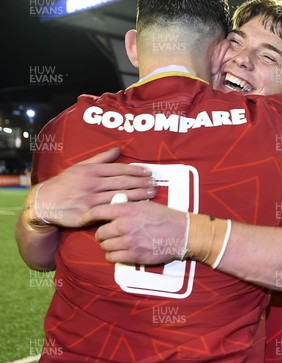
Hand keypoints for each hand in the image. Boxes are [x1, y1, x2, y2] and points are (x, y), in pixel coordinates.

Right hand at [35, 148, 156, 226]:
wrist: (45, 201)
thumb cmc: (65, 183)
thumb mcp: (80, 166)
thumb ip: (101, 159)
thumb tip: (118, 149)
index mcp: (92, 171)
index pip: (119, 169)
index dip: (136, 171)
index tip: (149, 173)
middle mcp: (93, 183)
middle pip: (123, 183)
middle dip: (141, 183)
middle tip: (155, 184)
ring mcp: (90, 199)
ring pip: (119, 196)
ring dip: (138, 196)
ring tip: (151, 195)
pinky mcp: (87, 213)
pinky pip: (109, 211)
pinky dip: (123, 210)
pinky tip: (134, 210)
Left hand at [81, 200, 186, 264]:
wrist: (181, 233)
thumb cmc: (164, 217)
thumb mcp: (144, 204)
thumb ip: (126, 206)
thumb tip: (111, 206)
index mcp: (127, 209)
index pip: (98, 211)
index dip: (87, 216)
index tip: (83, 219)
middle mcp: (125, 225)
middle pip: (100, 233)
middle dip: (101, 235)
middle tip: (106, 235)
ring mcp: (129, 242)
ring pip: (105, 246)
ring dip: (107, 246)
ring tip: (113, 244)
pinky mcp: (134, 255)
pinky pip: (113, 257)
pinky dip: (113, 255)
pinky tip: (119, 252)